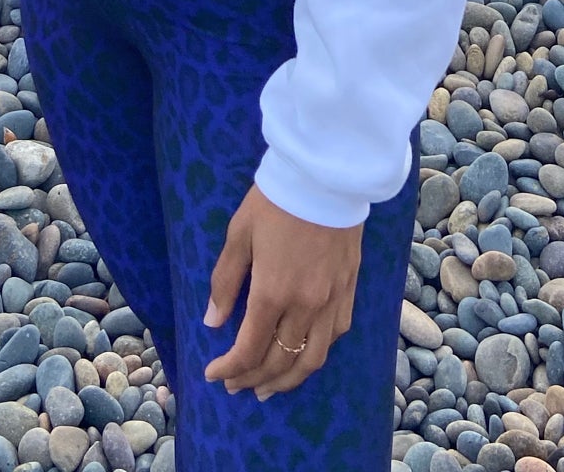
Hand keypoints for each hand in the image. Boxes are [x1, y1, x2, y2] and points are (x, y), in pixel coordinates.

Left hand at [201, 182, 362, 399]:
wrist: (325, 174)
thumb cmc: (275, 200)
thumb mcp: (239, 234)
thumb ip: (226, 282)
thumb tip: (213, 322)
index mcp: (273, 292)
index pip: (248, 350)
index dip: (229, 369)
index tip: (214, 374)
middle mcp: (305, 305)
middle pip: (278, 361)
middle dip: (253, 379)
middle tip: (237, 387)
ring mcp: (331, 300)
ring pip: (311, 360)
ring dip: (287, 380)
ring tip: (269, 388)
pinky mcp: (349, 289)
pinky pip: (335, 336)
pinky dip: (316, 354)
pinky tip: (303, 356)